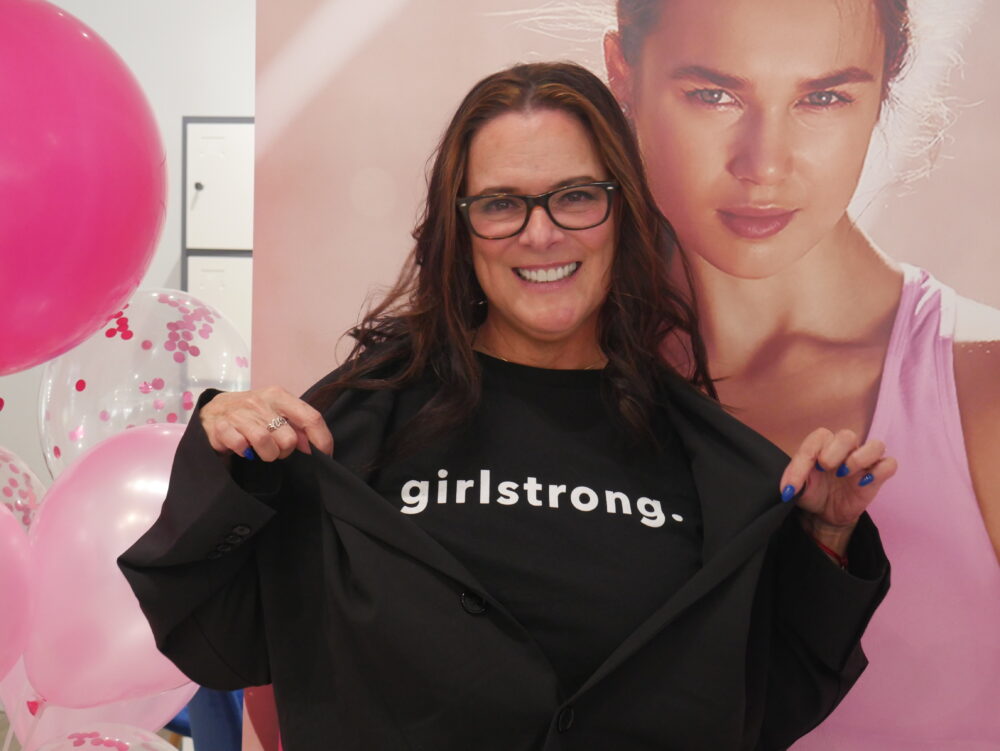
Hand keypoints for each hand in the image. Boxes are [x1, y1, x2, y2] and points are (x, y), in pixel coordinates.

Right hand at [199, 387, 333, 461]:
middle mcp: (260, 402)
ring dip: (267, 454)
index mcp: (279, 396)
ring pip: (265, 443)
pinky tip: (243, 448)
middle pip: (288, 439)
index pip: (311, 417)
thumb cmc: (253, 413)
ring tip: (261, 451)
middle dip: (285, 451)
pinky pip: (241, 446)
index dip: (322, 440)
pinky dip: (244, 452)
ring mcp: (239, 413)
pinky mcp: (220, 426)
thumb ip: (298, 426)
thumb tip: (317, 447)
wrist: (214, 409)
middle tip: (276, 448)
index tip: (325, 456)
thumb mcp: (277, 412)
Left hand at [779, 428, 896, 553]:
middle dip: (834, 452)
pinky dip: (879, 471)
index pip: (817, 439)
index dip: (803, 461)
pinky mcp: (877, 476)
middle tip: (824, 468)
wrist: (825, 512)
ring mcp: (863, 461)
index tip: (792, 486)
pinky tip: (863, 482)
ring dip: (859, 458)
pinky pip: (889, 464)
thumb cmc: (812, 492)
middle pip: (847, 435)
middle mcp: (845, 448)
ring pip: (876, 445)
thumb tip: (789, 489)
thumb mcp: (798, 487)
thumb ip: (793, 481)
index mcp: (822, 445)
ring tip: (843, 474)